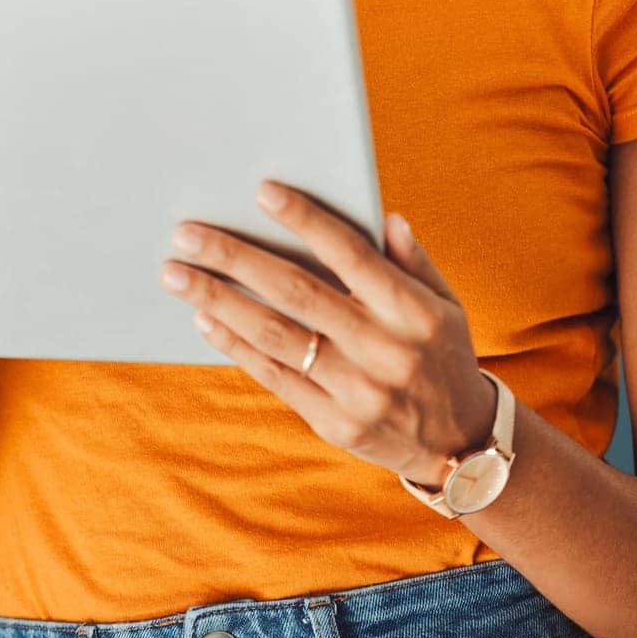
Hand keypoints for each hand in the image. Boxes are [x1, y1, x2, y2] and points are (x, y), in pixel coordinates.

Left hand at [159, 183, 497, 487]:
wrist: (459, 445)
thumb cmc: (443, 355)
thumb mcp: (446, 303)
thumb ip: (412, 259)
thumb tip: (383, 215)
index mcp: (413, 312)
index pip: (351, 254)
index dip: (305, 221)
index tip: (262, 192)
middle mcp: (384, 350)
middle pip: (298, 293)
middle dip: (237, 259)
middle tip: (188, 234)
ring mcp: (356, 391)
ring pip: (276, 337)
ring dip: (220, 301)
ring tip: (177, 274)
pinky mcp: (333, 423)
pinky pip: (275, 377)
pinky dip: (237, 346)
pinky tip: (205, 318)